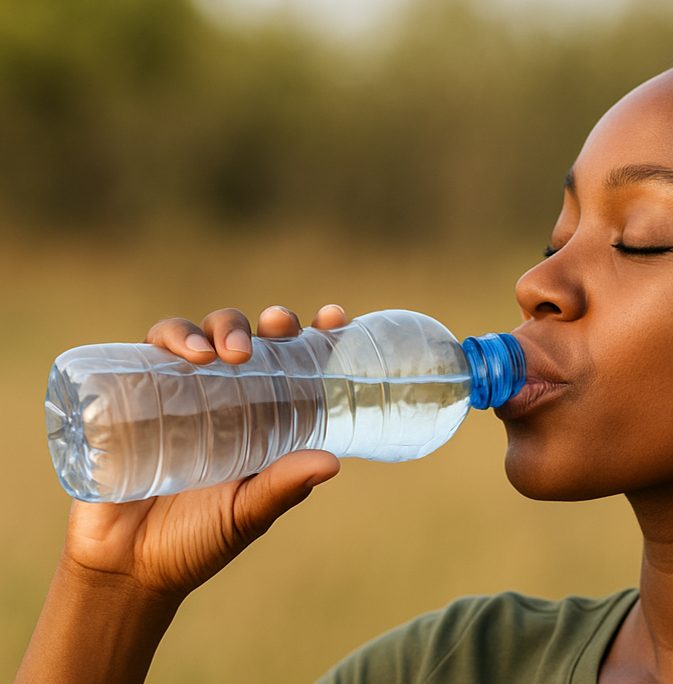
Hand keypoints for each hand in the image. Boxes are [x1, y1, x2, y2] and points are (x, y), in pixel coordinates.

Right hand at [62, 304, 348, 599]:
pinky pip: (150, 351)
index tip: (334, 317)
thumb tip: (333, 462)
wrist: (124, 569)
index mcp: (262, 421)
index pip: (293, 367)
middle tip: (278, 326)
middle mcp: (224, 400)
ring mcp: (179, 394)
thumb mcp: (246, 515)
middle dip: (269, 323)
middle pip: (251, 340)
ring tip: (226, 352)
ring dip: (220, 327)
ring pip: (204, 335)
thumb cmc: (195, 542)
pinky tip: (189, 353)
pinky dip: (172, 338)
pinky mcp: (135, 396)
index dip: (315, 336)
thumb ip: (282, 488)